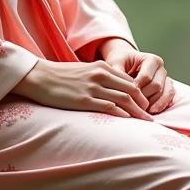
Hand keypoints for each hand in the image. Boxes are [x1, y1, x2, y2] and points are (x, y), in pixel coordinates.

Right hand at [13, 58, 153, 119]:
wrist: (39, 76)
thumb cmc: (60, 76)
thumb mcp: (84, 71)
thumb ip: (99, 78)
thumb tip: (113, 90)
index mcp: (101, 67)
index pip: (129, 80)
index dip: (141, 93)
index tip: (146, 105)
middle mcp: (100, 75)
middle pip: (131, 89)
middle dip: (143, 104)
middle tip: (150, 117)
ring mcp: (92, 87)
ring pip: (124, 99)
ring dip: (137, 111)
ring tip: (146, 122)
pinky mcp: (84, 100)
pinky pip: (109, 107)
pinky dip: (122, 114)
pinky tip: (128, 121)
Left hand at [98, 39, 175, 114]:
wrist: (127, 62)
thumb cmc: (121, 62)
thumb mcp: (116, 63)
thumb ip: (117, 72)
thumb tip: (119, 86)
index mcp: (151, 59)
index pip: (146, 77)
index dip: (137, 89)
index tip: (127, 97)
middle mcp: (161, 68)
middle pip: (156, 86)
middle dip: (145, 97)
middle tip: (133, 106)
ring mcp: (166, 78)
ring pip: (164, 93)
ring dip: (154, 104)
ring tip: (143, 112)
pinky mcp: (168, 88)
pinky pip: (169, 97)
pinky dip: (162, 105)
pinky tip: (152, 111)